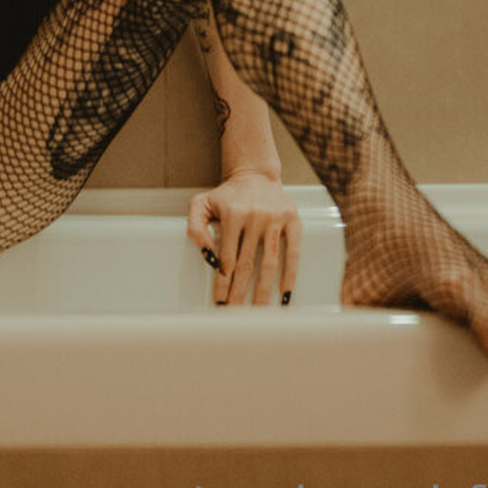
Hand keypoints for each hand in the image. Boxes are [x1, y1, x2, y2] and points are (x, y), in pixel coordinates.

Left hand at [188, 171, 301, 306]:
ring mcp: (275, 219)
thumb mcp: (201, 204)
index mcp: (232, 214)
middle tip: (236, 313)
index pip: (226, 257)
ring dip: (263, 290)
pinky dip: (290, 274)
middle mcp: (254, 216)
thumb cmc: (227, 195)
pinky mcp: (292, 219)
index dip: (222, 282)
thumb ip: (195, 227)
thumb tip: (207, 256)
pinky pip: (293, 252)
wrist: (255, 174)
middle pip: (246, 264)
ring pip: (269, 262)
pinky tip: (285, 293)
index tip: (219, 301)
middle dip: (240, 292)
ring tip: (259, 311)